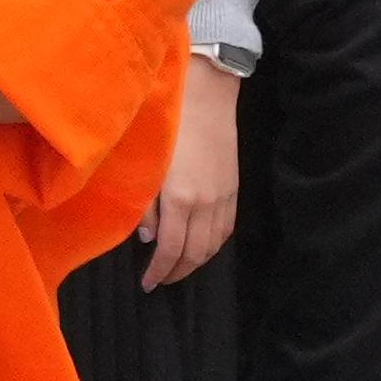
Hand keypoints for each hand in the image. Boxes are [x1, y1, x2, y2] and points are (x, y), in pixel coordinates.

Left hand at [142, 60, 241, 284]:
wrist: (206, 96)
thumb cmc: (168, 126)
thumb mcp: (147, 166)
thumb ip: (146, 206)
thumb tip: (149, 239)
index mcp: (181, 199)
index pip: (171, 250)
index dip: (159, 272)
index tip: (147, 284)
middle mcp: (206, 204)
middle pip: (195, 254)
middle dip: (177, 273)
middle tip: (160, 281)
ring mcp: (224, 198)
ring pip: (214, 245)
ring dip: (196, 262)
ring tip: (178, 268)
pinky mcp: (234, 189)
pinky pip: (226, 229)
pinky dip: (213, 245)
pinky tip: (201, 246)